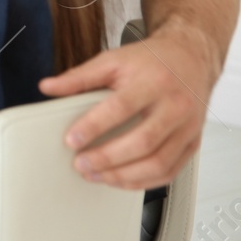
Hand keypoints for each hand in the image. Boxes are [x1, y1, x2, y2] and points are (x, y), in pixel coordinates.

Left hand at [39, 23, 216, 189]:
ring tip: (96, 175)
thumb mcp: (113, 60)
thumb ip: (79, 77)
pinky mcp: (193, 143)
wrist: (191, 59)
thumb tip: (48, 87)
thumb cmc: (152, 61)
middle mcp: (175, 106)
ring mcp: (188, 128)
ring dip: (124, 176)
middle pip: (143, 141)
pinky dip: (144, 182)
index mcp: (154, 82)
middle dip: (108, 158)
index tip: (72, 140)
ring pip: (159, 163)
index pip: (122, 108)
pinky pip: (170, 171)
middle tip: (81, 164)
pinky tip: (121, 180)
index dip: (95, 126)